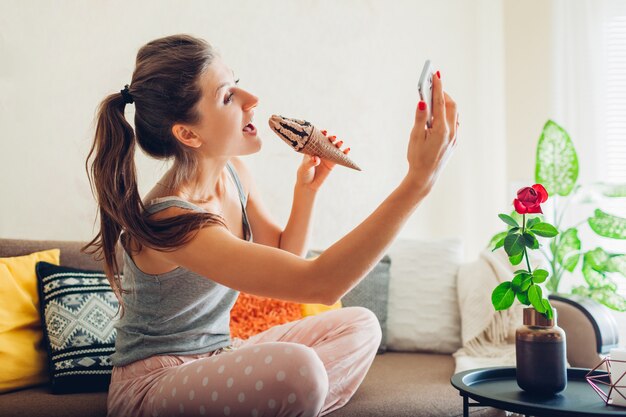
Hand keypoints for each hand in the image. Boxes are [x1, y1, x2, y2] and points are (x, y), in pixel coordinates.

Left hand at [296, 132, 350, 191]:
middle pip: (327, 141)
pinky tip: (347, 150)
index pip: (317, 138)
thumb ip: (310, 162)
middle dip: (331, 138)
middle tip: (333, 137)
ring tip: (340, 142)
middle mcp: (320, 150)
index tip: (324, 132)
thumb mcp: (305, 167)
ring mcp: (327, 156)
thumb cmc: (304, 173)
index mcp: (312, 148)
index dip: (321, 133)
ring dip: (338, 144)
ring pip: (334, 148)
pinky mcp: (333, 163)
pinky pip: (340, 157)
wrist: (308, 185)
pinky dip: (344, 153)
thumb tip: (316, 159)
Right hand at [406, 70, 457, 190]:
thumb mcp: (415, 136)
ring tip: (435, 98)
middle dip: (443, 94)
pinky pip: (454, 122)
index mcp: (441, 130)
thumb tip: (422, 101)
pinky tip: (439, 114)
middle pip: (451, 106)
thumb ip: (420, 117)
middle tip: (433, 86)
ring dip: (446, 104)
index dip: (438, 87)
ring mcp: (455, 137)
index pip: (440, 103)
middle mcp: (451, 132)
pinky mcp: (454, 142)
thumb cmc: (417, 157)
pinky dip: (448, 114)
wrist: (424, 176)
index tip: (435, 74)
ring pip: (454, 114)